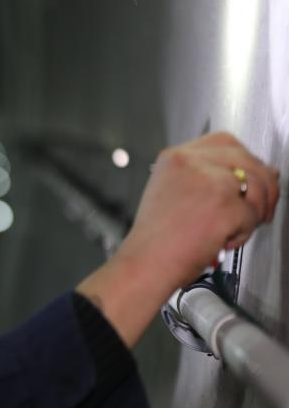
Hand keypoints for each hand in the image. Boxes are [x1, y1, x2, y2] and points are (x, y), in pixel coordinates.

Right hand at [77, 132, 279, 347]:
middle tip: (255, 210)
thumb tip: (262, 172)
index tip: (246, 180)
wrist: (144, 265)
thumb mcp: (174, 193)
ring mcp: (209, 182)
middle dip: (261, 187)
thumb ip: (211, 177)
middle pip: (249, 160)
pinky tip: (222, 241)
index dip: (244, 161)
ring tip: (233, 229)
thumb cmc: (156, 239)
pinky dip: (243, 234)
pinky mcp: (224, 206)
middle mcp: (191, 162)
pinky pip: (253, 216)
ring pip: (258, 186)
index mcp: (175, 157)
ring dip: (254, 212)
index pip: (225, 142)